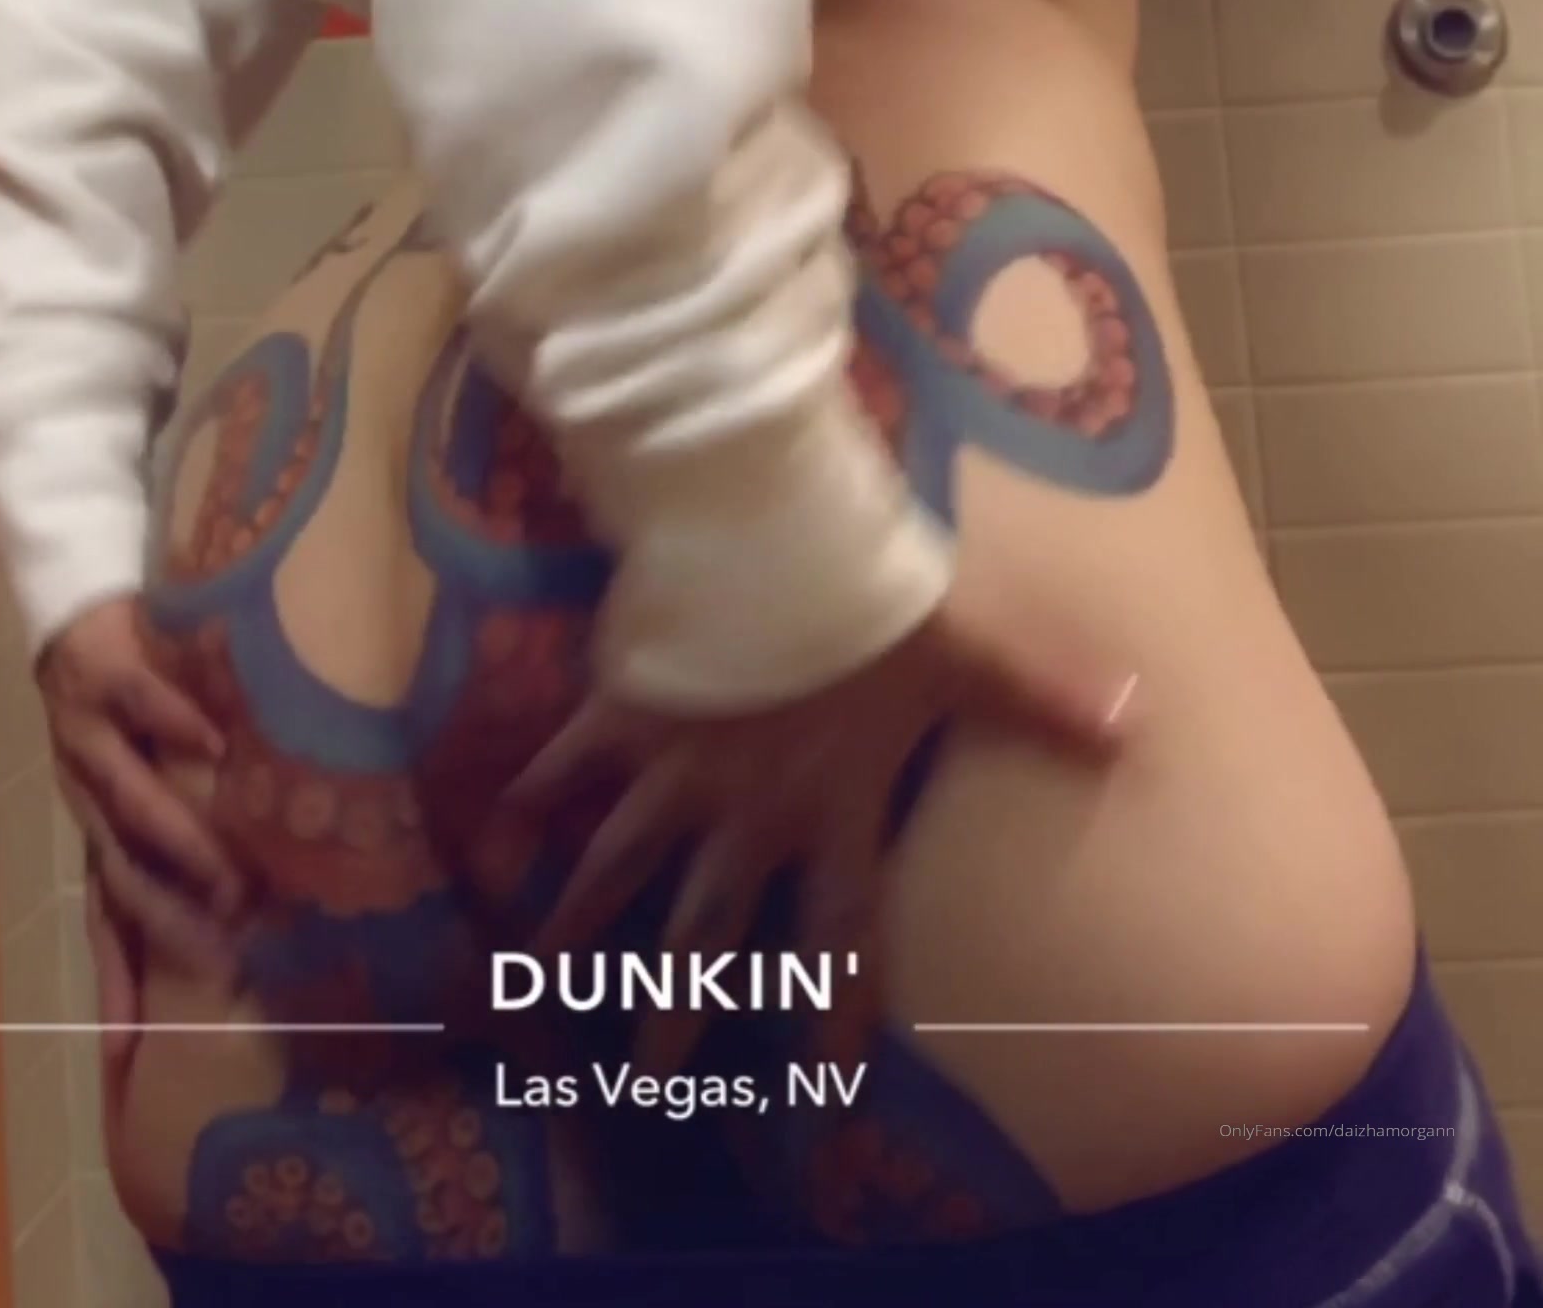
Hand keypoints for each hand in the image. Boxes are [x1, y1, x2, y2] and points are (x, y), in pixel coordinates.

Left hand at [38, 594, 245, 977]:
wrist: (71, 613)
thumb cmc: (119, 705)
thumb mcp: (136, 778)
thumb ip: (174, 829)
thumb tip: (238, 899)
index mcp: (95, 827)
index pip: (105, 921)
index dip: (114, 984)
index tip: (133, 1052)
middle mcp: (86, 794)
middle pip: (121, 875)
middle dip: (170, 922)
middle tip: (223, 958)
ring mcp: (89, 738)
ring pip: (129, 800)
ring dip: (177, 841)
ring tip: (225, 873)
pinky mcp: (104, 678)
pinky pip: (144, 705)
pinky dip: (176, 726)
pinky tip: (214, 746)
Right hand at [500, 588, 1136, 1072]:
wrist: (773, 542)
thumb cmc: (875, 602)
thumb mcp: (970, 652)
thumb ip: (1042, 696)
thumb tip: (1134, 719)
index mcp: (833, 808)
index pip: (840, 934)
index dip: (835, 1010)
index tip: (822, 1086)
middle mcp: (749, 811)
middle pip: (712, 928)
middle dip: (680, 1000)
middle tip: (648, 1071)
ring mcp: (677, 768)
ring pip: (624, 864)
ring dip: (584, 921)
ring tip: (542, 973)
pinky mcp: (626, 713)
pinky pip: (571, 764)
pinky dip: (533, 792)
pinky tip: (494, 825)